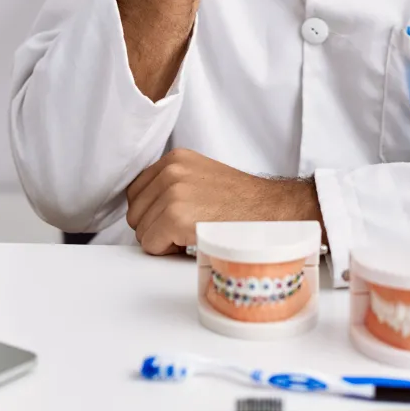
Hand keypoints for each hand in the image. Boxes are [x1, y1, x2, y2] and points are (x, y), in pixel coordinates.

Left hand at [124, 149, 321, 254]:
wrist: (274, 212)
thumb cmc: (243, 204)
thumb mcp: (202, 178)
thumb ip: (173, 185)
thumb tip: (145, 210)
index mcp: (175, 159)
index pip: (136, 192)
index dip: (152, 212)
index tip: (174, 219)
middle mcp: (171, 171)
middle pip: (135, 212)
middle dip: (154, 227)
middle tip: (185, 231)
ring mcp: (172, 193)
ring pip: (141, 231)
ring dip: (162, 240)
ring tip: (191, 235)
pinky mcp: (175, 217)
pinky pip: (151, 245)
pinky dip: (167, 251)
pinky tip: (191, 243)